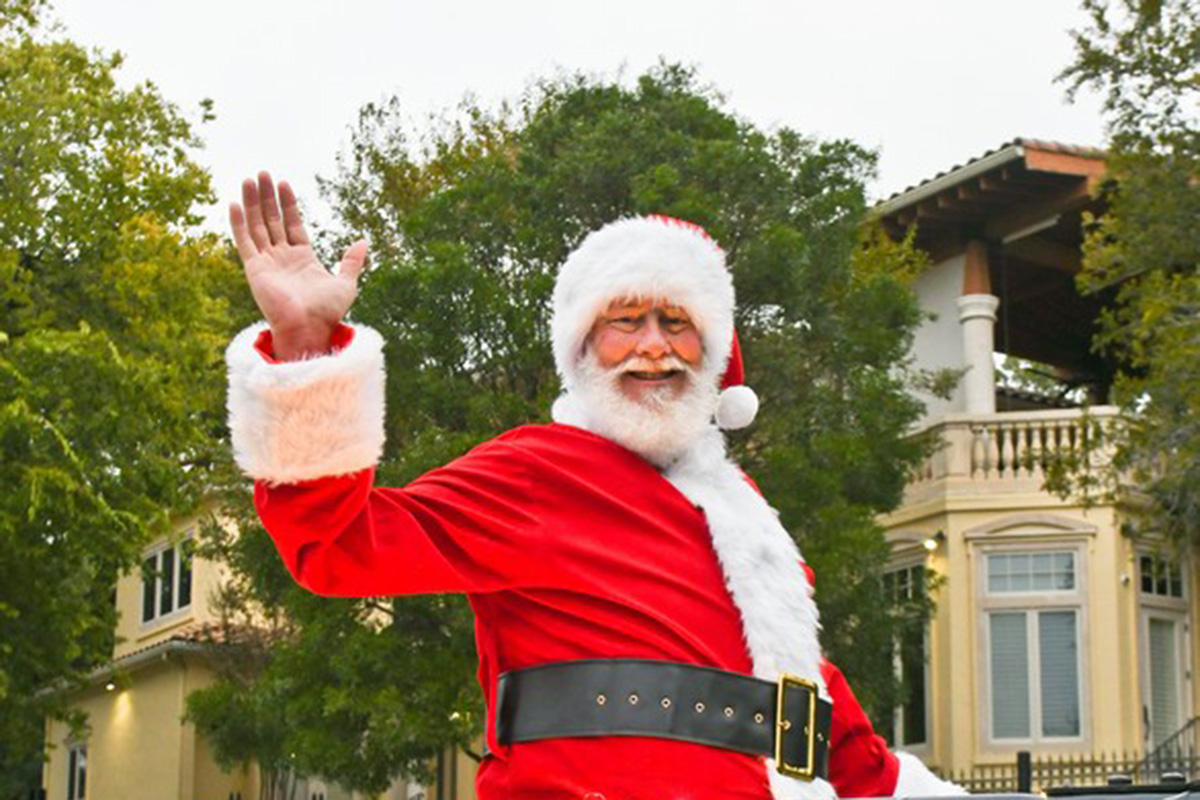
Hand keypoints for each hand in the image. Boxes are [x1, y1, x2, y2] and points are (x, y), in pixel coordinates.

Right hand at [229, 171, 367, 359]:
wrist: (310, 328)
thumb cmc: (328, 312)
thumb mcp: (346, 283)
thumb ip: (352, 262)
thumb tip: (362, 241)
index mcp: (303, 258)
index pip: (292, 224)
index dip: (288, 204)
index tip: (284, 183)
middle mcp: (282, 257)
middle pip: (272, 219)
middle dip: (267, 196)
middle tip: (262, 173)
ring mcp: (267, 261)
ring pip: (257, 225)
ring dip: (252, 202)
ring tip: (249, 179)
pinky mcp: (255, 268)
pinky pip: (244, 241)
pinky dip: (238, 223)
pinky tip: (234, 204)